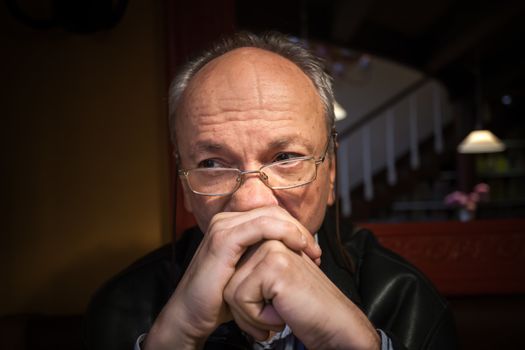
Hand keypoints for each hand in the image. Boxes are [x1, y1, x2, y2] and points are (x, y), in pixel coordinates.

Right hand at [143, 206, 321, 349]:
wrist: (191, 315)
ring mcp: (223, 227)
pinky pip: (262, 226)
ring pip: (271, 215)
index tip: (312, 251)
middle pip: (274, 212)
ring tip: (311, 251)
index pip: (272, 215)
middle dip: (299, 229)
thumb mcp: (246, 273)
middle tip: (315, 252)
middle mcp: (226, 221)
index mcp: (231, 225)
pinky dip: (285, 232)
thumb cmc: (219, 298)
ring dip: (296, 231)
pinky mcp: (224, 239)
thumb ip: (262, 258)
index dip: (295, 228)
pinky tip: (298, 246)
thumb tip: (290, 255)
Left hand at [223, 240, 379, 349]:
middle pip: (228, 280)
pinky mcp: (274, 264)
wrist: (333, 324)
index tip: (271, 306)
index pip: (231, 270)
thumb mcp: (270, 285)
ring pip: (231, 291)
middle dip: (245, 308)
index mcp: (268, 239)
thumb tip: (223, 276)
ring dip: (251, 315)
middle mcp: (269, 239)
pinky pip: (241, 298)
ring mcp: (272, 248)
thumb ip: (250, 272)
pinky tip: (282, 313)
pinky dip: (258, 317)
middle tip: (274, 313)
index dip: (244, 299)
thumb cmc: (302, 308)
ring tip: (279, 312)